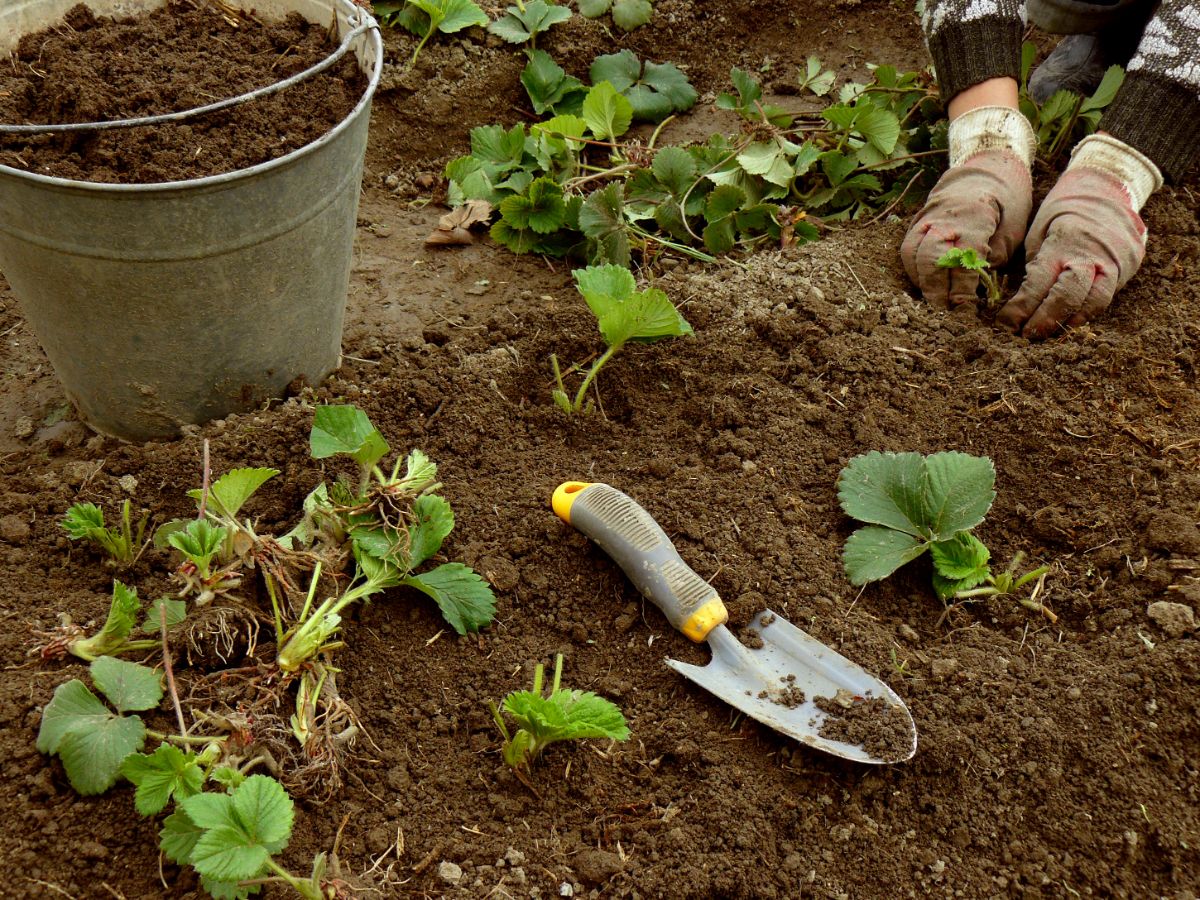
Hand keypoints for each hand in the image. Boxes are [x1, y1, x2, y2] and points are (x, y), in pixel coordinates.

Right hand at [901, 150, 1032, 306]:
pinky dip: (914, 271)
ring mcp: (926, 220)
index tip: (964, 308)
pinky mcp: (916, 224)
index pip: (961, 260)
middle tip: (943, 313)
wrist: (984, 173)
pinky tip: (925, 285)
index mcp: (973, 218)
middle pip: (930, 259)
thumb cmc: (1005, 205)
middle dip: (936, 289)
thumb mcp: (1012, 230)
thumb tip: (974, 289)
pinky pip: (908, 251)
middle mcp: (944, 218)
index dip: (961, 288)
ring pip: (913, 255)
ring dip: (921, 282)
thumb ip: (992, 259)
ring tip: (932, 302)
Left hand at [997, 166, 1146, 337]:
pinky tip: (1071, 321)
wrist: (1108, 188)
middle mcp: (1091, 253)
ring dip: (1070, 322)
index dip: (1022, 307)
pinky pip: (1109, 295)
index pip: (1040, 283)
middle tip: (1027, 336)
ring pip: (1095, 301)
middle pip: (1069, 296)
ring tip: (1049, 334)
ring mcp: (1115, 260)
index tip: (1006, 323)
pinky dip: (1088, 311)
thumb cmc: (1064, 210)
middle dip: (1045, 320)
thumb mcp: (1040, 229)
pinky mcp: (1129, 265)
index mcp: (1063, 242)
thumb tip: (1022, 301)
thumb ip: (1036, 263)